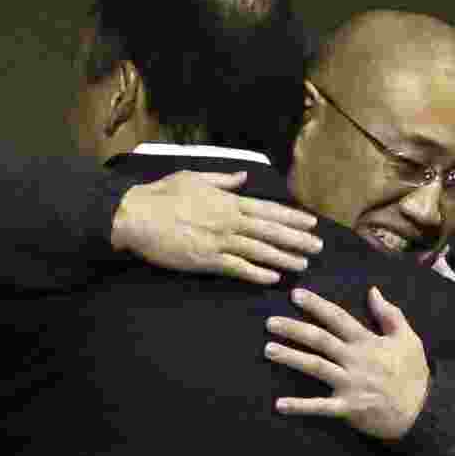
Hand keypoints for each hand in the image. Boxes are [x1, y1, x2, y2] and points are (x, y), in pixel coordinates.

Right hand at [111, 170, 323, 284]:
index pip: (267, 210)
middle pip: (270, 231)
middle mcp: (228, 221)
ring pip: (259, 250)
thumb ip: (223, 180)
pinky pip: (237, 267)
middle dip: (297, 239)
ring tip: (303, 264)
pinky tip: (273, 278)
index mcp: (227, 201)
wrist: (136, 216)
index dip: (291, 217)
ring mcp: (218, 241)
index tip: (311, 223)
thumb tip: (243, 177)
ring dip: (283, 258)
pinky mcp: (206, 259)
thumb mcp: (194, 178)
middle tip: (318, 247)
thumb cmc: (161, 195)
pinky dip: (257, 273)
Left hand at [264, 287, 429, 439]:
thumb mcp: (408, 338)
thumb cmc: (413, 374)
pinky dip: (300, 406)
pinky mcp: (348, 407)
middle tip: (270, 322)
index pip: (337, 318)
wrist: (423, 412)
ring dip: (291, 357)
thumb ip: (390, 314)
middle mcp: (355, 360)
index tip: (295, 294)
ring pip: (315, 367)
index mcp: (366, 342)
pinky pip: (321, 407)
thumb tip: (373, 290)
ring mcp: (350, 384)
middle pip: (320, 340)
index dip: (316, 305)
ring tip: (268, 349)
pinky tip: (279, 404)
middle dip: (293, 329)